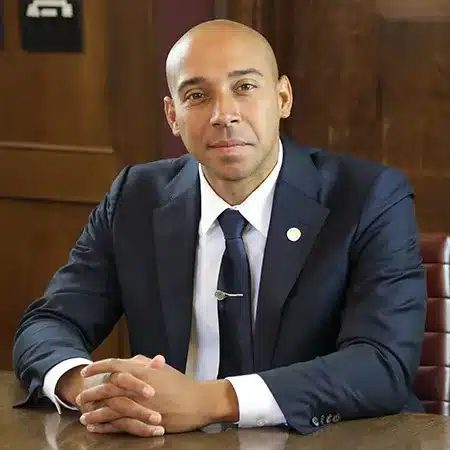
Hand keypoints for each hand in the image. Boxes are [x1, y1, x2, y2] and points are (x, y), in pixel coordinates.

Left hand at [79, 355, 238, 434]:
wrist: (198, 401)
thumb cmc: (182, 384)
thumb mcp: (164, 370)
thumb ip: (146, 364)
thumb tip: (133, 359)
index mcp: (144, 371)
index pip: (115, 365)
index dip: (98, 367)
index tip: (86, 371)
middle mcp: (140, 386)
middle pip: (108, 387)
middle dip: (92, 392)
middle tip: (80, 397)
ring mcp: (141, 404)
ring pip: (111, 407)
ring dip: (95, 412)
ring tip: (84, 416)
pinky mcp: (144, 420)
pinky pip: (119, 423)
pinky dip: (105, 425)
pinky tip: (96, 427)